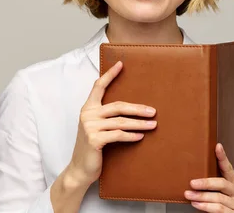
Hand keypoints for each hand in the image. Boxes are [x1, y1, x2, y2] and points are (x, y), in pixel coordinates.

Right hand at [67, 61, 157, 186]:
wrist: (80, 169)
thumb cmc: (92, 147)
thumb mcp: (96, 128)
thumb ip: (106, 116)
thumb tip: (130, 109)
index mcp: (88, 108)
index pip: (98, 87)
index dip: (110, 75)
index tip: (121, 64)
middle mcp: (87, 114)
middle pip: (117, 106)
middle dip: (137, 108)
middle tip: (153, 111)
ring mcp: (90, 127)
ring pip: (121, 122)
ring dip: (139, 123)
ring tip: (153, 125)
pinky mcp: (94, 139)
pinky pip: (118, 135)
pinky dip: (131, 136)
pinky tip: (140, 136)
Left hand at [184, 143, 233, 211]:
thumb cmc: (223, 206)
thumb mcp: (219, 193)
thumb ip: (213, 186)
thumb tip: (193, 177)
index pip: (229, 169)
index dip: (223, 158)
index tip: (217, 146)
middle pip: (222, 183)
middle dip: (205, 183)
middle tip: (192, 183)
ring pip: (218, 197)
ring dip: (201, 196)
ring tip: (189, 195)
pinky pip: (219, 209)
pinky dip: (205, 207)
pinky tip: (196, 204)